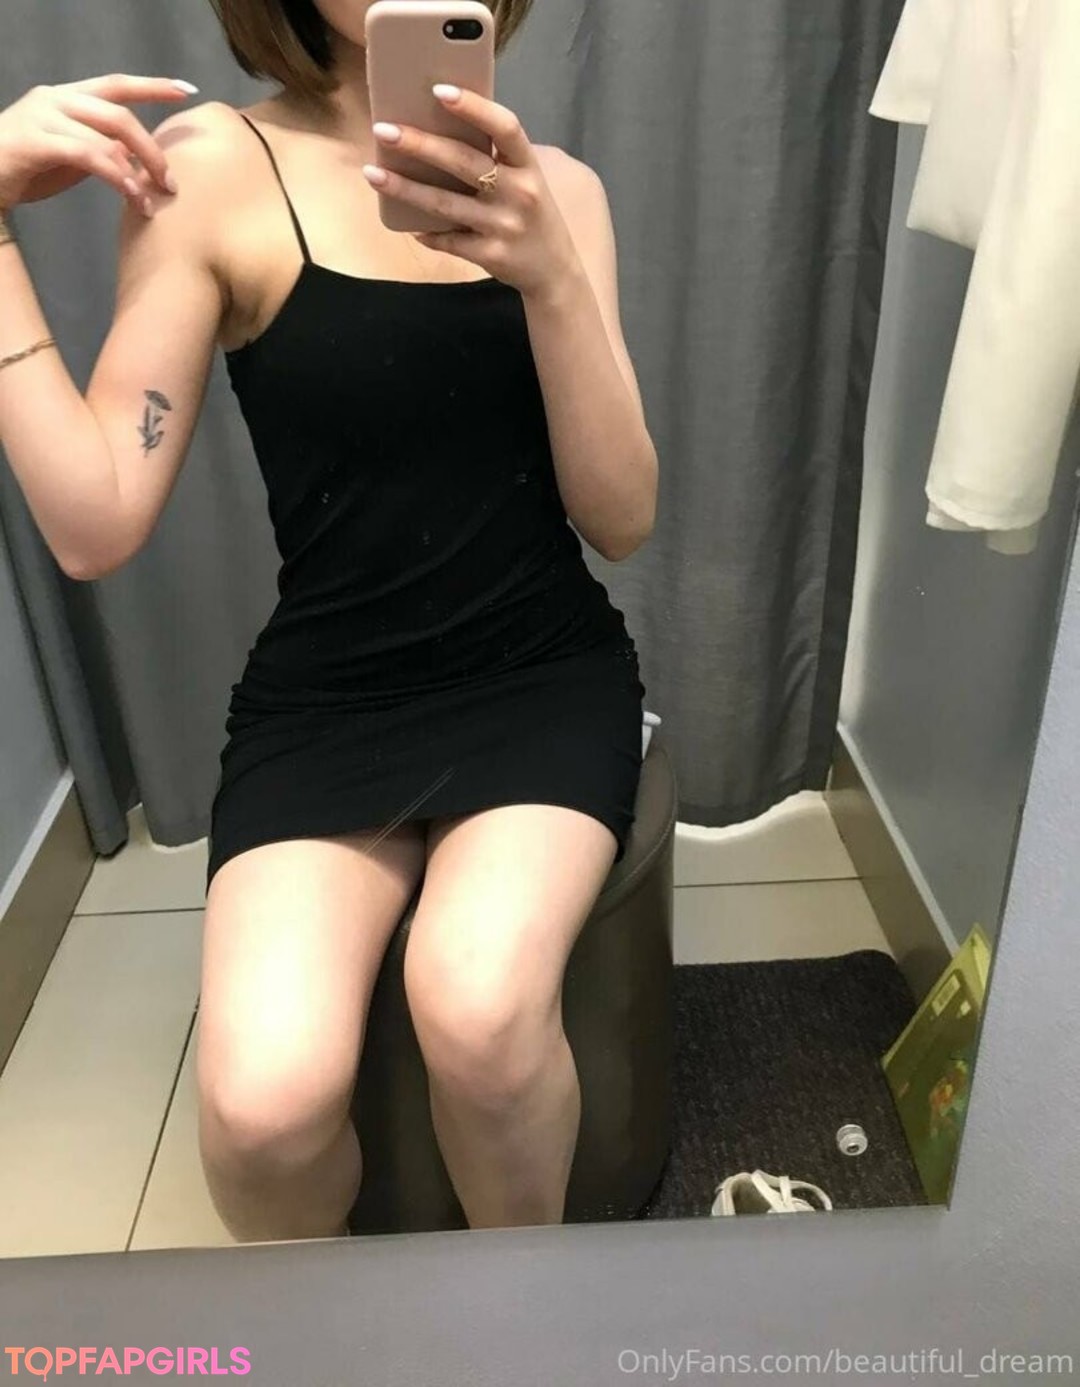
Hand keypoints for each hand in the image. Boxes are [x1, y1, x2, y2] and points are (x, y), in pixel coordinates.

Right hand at [0, 74, 196, 215]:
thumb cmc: (27, 169)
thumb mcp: (71, 157)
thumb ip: (102, 149)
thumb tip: (138, 159)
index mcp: (66, 97)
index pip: (116, 85)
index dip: (152, 85)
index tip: (185, 90)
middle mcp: (55, 98)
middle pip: (120, 114)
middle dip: (152, 150)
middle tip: (171, 182)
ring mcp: (43, 116)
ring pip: (107, 137)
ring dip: (136, 172)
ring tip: (151, 201)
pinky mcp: (35, 141)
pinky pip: (88, 156)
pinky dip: (116, 177)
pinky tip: (131, 196)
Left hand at [363, 85, 581, 301]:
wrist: (554, 271)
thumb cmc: (533, 214)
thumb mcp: (527, 180)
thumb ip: (496, 157)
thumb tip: (441, 128)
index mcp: (528, 166)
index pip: (505, 127)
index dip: (474, 107)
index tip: (438, 91)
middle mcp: (519, 193)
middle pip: (464, 162)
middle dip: (420, 144)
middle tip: (383, 130)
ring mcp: (504, 226)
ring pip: (445, 204)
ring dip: (405, 188)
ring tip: (373, 173)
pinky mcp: (490, 255)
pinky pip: (449, 240)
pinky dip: (426, 233)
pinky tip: (407, 226)